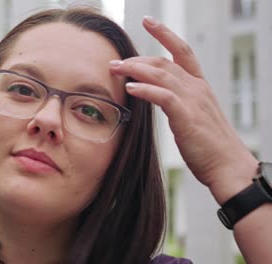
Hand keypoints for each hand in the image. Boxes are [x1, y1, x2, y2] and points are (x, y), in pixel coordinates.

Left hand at [109, 16, 257, 203]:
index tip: (148, 21)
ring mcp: (193, 100)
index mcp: (199, 86)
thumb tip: (155, 95)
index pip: (181, 51)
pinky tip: (130, 89)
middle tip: (114, 63)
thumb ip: (177, 101)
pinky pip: (163, 96)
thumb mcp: (193, 116)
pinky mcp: (187, 116)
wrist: (228, 166)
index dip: (165, 34)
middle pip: (163, 62)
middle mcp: (197, 88)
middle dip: (136, 59)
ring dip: (135, 69)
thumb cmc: (208, 145)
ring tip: (115, 69)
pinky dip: (145, 90)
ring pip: (161, 74)